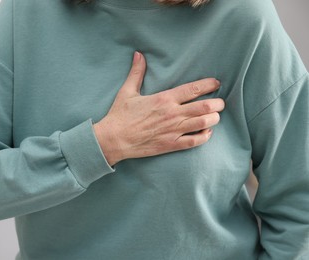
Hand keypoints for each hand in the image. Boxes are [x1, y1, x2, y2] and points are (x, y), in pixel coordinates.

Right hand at [94, 51, 224, 165]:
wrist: (114, 140)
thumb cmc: (120, 116)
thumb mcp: (128, 91)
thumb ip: (137, 73)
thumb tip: (139, 54)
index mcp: (164, 99)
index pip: (193, 89)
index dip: (209, 84)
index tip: (216, 83)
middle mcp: (172, 114)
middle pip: (205, 106)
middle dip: (217, 103)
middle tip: (219, 102)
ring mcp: (173, 130)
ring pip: (203, 123)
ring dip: (214, 119)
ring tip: (215, 116)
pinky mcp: (171, 144)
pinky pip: (195, 141)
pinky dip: (205, 136)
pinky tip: (206, 132)